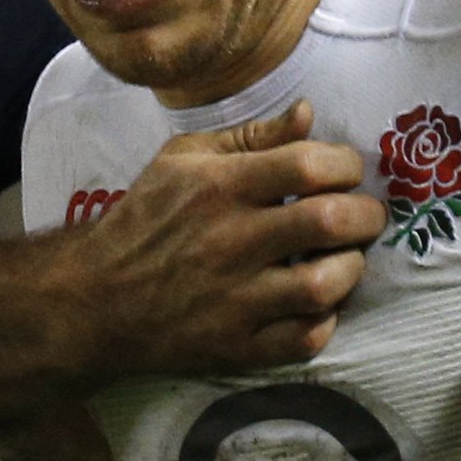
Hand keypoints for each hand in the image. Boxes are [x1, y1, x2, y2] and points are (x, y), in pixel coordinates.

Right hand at [66, 99, 387, 373]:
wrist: (95, 299)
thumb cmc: (144, 218)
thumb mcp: (182, 160)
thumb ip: (250, 137)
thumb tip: (308, 113)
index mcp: (219, 186)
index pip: (310, 163)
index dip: (346, 165)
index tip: (344, 174)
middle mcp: (230, 240)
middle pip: (330, 221)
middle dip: (365, 216)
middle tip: (362, 218)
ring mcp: (233, 299)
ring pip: (325, 285)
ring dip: (350, 270)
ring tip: (342, 261)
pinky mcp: (234, 347)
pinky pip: (304, 339)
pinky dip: (323, 323)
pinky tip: (315, 306)